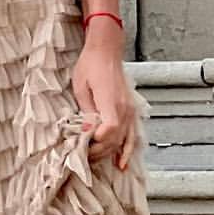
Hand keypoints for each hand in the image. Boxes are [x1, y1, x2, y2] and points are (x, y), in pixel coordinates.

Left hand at [71, 34, 136, 171]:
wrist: (106, 51)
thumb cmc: (90, 66)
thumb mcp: (81, 87)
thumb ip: (86, 110)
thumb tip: (87, 131)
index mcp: (111, 100)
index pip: (110, 128)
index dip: (99, 140)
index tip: (86, 143)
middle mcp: (124, 107)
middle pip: (115, 138)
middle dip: (99, 150)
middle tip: (83, 154)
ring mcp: (130, 110)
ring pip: (123, 140)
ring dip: (110, 152)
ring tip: (96, 160)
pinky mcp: (130, 110)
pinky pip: (132, 135)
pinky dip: (127, 150)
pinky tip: (121, 163)